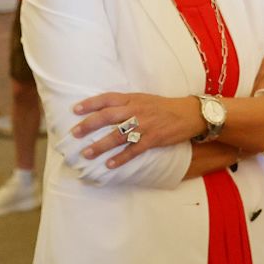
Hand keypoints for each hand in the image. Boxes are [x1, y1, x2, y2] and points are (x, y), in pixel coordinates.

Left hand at [71, 92, 205, 167]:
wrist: (188, 113)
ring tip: (87, 154)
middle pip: (108, 117)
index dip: (90, 103)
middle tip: (74, 133)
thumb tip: (103, 110)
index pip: (107, 99)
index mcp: (132, 99)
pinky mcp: (153, 139)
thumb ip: (125, 103)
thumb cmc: (163, 107)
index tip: (75, 110)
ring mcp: (145, 125)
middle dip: (89, 125)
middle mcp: (136, 111)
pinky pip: (134, 149)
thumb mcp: (143, 99)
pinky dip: (121, 158)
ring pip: (118, 135)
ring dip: (101, 145)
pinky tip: (110, 164)